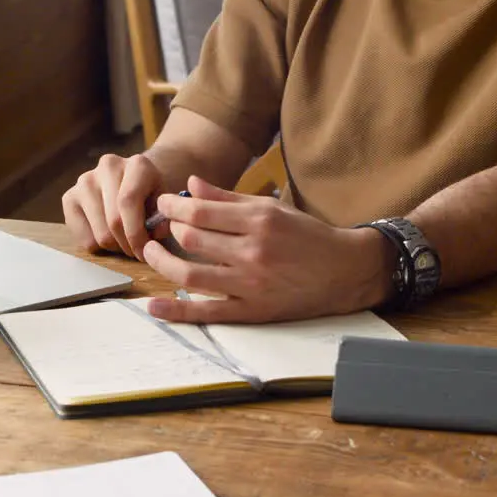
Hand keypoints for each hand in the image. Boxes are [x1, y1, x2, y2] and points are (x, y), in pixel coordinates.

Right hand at [61, 153, 164, 259]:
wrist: (133, 181)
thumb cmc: (152, 196)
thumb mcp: (165, 203)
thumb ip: (164, 219)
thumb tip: (155, 233)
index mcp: (137, 165)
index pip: (128, 202)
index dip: (137, 233)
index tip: (145, 252)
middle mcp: (108, 166)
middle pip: (114, 221)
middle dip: (129, 244)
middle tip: (137, 252)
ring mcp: (85, 180)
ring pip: (100, 234)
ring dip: (115, 246)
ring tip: (125, 241)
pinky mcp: (69, 198)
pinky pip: (84, 238)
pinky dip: (99, 246)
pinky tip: (108, 234)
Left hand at [141, 176, 394, 323]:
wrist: (345, 271)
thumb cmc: (308, 237)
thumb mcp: (272, 209)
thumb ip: (228, 199)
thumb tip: (190, 185)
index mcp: (258, 221)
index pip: (199, 212)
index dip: (172, 207)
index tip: (163, 204)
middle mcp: (253, 251)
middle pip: (191, 239)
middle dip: (167, 230)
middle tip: (161, 226)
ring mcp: (251, 284)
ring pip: (190, 274)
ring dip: (162, 263)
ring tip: (151, 252)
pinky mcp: (252, 311)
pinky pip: (208, 312)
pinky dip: (177, 311)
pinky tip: (154, 307)